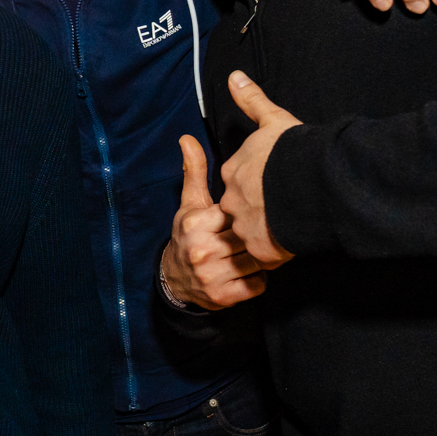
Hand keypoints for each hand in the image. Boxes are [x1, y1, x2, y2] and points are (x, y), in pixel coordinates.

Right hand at [160, 135, 268, 308]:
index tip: (247, 213)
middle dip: (256, 234)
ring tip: (254, 250)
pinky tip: (251, 270)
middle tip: (259, 231)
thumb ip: (195, 171)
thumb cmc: (188, 235)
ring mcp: (212, 276)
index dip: (245, 213)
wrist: (175, 280)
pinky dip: (259, 278)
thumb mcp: (190, 204)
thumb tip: (187, 138)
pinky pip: (258, 284)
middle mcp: (202, 250)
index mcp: (195, 223)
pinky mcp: (224, 297)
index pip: (237, 212)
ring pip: (257, 260)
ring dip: (261, 256)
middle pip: (249, 236)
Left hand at [218, 72, 301, 268]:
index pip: (239, 183)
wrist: (310, 182)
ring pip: (251, 235)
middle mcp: (231, 201)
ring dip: (267, 233)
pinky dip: (279, 252)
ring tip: (290, 227)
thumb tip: (233, 77)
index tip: (276, 185)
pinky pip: (266, 256)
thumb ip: (252, 102)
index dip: (258, 185)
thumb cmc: (293, 151)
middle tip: (284, 208)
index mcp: (232, 173)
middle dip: (259, 212)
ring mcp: (244, 227)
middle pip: (241, 211)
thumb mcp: (273, 121)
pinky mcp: (261, 249)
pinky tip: (294, 243)